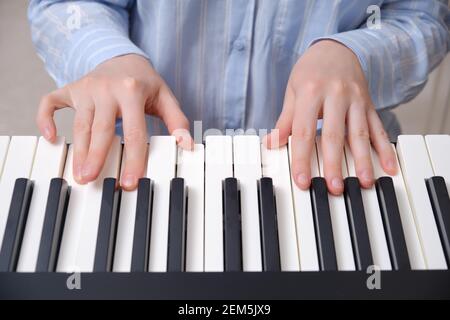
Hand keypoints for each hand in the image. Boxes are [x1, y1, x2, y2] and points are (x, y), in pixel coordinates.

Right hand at [37, 54, 192, 190]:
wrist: (122, 56)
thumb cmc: (144, 81)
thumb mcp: (165, 96)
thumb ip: (177, 120)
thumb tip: (186, 144)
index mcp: (132, 91)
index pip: (134, 131)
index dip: (133, 158)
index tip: (129, 182)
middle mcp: (107, 89)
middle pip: (101, 129)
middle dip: (97, 157)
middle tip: (92, 181)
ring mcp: (86, 88)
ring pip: (80, 124)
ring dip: (78, 150)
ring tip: (80, 174)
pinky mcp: (72, 89)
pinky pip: (51, 102)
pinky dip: (45, 118)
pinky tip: (50, 137)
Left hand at [265, 40, 396, 194]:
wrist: (336, 48)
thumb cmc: (310, 72)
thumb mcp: (293, 91)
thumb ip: (285, 120)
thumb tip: (271, 144)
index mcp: (311, 92)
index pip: (304, 131)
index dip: (302, 158)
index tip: (302, 180)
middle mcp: (335, 95)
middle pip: (334, 135)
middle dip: (335, 163)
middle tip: (334, 187)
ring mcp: (355, 99)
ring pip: (359, 133)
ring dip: (363, 160)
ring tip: (364, 182)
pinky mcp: (369, 104)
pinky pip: (378, 128)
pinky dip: (384, 148)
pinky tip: (389, 166)